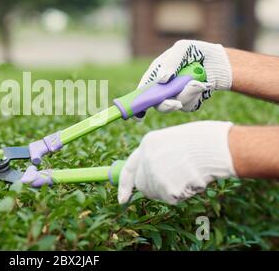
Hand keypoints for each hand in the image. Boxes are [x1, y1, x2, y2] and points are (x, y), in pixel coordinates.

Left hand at [118, 121, 236, 204]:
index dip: (124, 185)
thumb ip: (158, 155)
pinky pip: (174, 198)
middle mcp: (146, 159)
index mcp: (147, 143)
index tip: (122, 199)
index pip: (129, 168)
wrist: (219, 146)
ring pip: (159, 194)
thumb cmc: (203, 141)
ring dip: (172, 190)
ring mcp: (155, 174)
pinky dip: (185, 193)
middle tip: (176, 181)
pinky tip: (194, 179)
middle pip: (143, 186)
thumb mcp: (173, 140)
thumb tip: (151, 173)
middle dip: (155, 188)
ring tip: (190, 173)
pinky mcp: (167, 188)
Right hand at [136, 40, 231, 116]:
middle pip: (156, 103)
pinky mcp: (187, 101)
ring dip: (186, 95)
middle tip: (175, 104)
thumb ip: (171, 62)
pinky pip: (188, 106)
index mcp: (156, 74)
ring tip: (198, 83)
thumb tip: (162, 80)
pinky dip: (195, 96)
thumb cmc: (197, 51)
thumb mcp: (183, 49)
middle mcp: (163, 87)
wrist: (218, 61)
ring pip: (174, 105)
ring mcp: (175, 95)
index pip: (144, 89)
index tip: (137, 114)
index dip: (138, 102)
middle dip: (165, 105)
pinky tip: (202, 85)